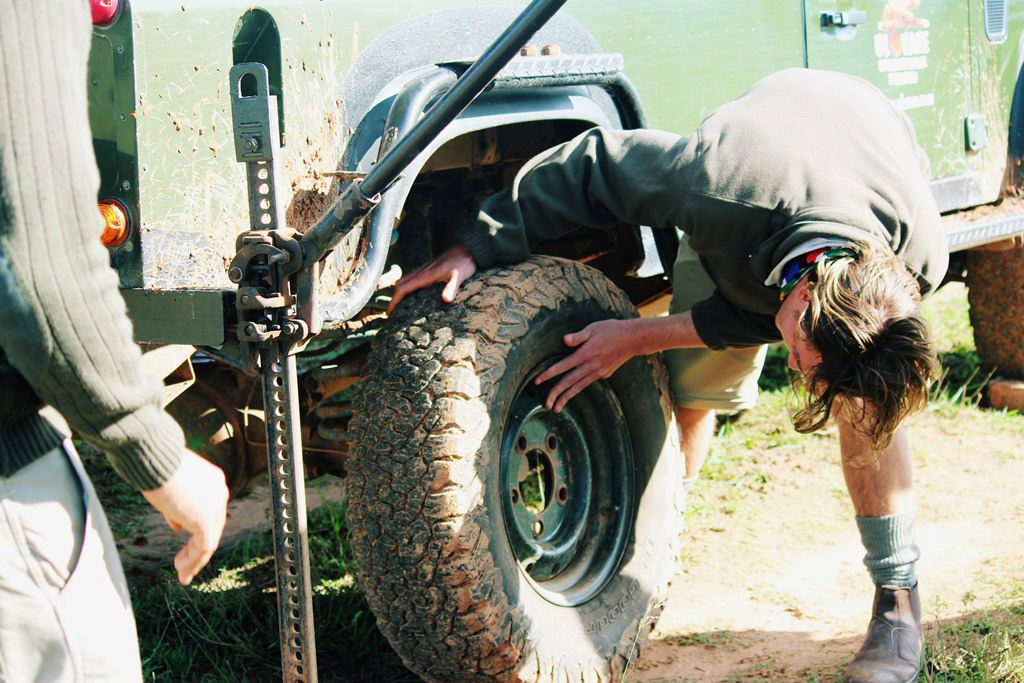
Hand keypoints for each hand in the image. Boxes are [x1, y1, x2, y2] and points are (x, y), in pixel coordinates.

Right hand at [142, 450, 227, 584]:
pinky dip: (193, 560)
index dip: (195, 524)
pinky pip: (204, 546)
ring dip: (196, 559)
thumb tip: (179, 523)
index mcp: (213, 480)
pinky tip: (181, 569)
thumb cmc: (156, 463)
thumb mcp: (170, 484)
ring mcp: (214, 506)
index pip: (209, 507)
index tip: (180, 532)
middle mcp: (219, 492)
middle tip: (185, 562)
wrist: (155, 456)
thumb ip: (178, 503)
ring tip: (183, 573)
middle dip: (199, 546)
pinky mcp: (205, 519)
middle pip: (214, 525)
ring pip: (210, 539)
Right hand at [387, 243, 476, 314]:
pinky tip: (412, 294)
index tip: (389, 312)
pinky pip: (412, 278)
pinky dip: (407, 286)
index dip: (394, 300)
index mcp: (426, 275)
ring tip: (399, 305)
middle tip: (392, 312)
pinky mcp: (429, 268)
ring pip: (405, 280)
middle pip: (400, 284)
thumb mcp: (460, 277)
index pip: (403, 288)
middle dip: (394, 298)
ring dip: (399, 291)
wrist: (468, 248)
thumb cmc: (464, 262)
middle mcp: (422, 271)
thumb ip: (451, 288)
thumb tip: (445, 300)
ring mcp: (425, 269)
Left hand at [534, 318, 640, 412]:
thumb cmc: (612, 330)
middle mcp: (591, 366)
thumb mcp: (593, 328)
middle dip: (556, 394)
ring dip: (566, 398)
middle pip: (569, 382)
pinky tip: (571, 393)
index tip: (538, 381)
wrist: (634, 339)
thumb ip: (577, 336)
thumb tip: (564, 340)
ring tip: (556, 408)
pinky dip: (578, 389)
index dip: (549, 374)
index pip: (563, 366)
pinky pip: (587, 383)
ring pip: (578, 387)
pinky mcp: (604, 374)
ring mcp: (598, 372)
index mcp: (585, 354)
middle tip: (546, 404)